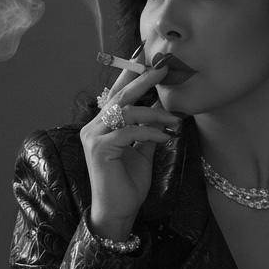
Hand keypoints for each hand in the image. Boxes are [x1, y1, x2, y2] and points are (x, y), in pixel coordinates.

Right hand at [80, 52, 182, 237]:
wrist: (118, 211)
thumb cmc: (127, 183)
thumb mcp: (142, 151)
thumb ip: (148, 129)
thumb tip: (163, 108)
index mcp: (102, 125)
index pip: (116, 93)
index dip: (130, 74)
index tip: (148, 57)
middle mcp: (93, 126)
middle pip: (119, 96)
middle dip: (143, 79)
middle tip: (164, 68)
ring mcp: (93, 136)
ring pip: (126, 112)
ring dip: (155, 114)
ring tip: (176, 118)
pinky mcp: (99, 148)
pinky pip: (129, 132)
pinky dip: (151, 133)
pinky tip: (166, 138)